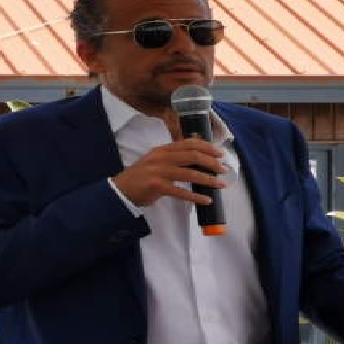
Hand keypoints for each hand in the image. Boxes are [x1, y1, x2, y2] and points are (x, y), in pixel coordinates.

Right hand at [111, 137, 225, 206]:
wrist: (121, 190)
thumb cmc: (141, 177)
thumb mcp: (156, 161)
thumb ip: (172, 157)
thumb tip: (197, 159)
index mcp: (162, 149)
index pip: (188, 143)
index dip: (207, 147)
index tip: (219, 153)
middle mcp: (162, 157)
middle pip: (193, 156)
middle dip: (211, 162)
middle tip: (223, 169)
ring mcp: (159, 171)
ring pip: (190, 174)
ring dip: (208, 179)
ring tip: (220, 184)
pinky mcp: (157, 186)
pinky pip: (181, 192)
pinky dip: (196, 197)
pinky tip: (206, 200)